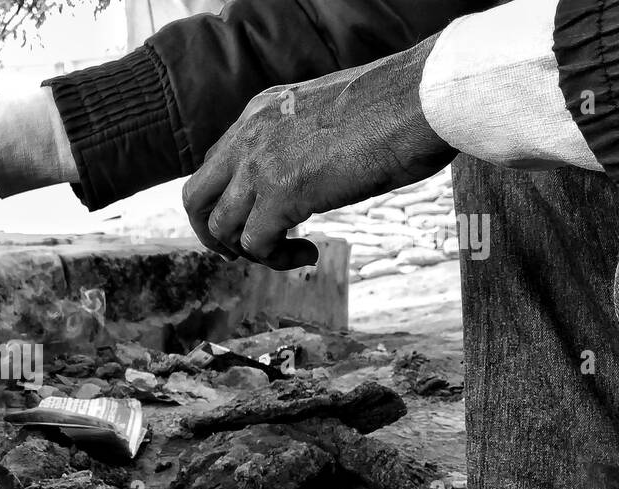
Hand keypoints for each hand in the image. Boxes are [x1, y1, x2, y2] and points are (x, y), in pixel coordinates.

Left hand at [182, 35, 455, 270]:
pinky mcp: (282, 194)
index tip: (256, 216)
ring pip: (221, 228)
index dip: (228, 198)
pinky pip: (255, 245)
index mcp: (261, 111)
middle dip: (212, 233)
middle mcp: (250, 135)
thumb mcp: (331, 114)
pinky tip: (309, 253)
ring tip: (291, 251)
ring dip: (250, 252)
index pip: (216, 162)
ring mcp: (261, 165)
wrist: (423, 98)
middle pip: (196, 197)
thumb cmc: (399, 106)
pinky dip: (277, 260)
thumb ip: (304, 139)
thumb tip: (308, 173)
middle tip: (242, 251)